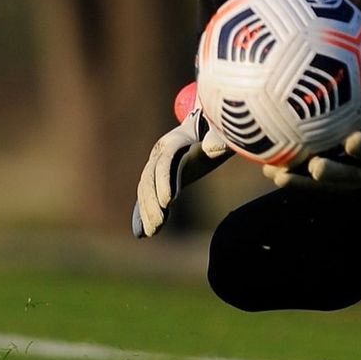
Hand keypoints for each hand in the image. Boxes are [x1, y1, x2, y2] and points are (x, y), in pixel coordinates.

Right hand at [132, 104, 231, 237]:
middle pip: (150, 177)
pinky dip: (142, 212)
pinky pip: (146, 194)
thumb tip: (215, 148)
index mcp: (175, 140)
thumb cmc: (214, 131)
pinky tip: (141, 232)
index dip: (165, 180)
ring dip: (146, 211)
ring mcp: (155, 164)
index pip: (166, 161)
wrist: (203, 126)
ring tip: (151, 233)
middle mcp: (160, 152)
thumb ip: (218, 140)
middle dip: (152, 202)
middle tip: (158, 226)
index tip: (169, 202)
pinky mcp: (156, 177)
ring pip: (145, 188)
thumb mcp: (219, 134)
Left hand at [262, 87, 360, 190]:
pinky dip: (286, 174)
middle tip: (315, 166)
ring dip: (298, 179)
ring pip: (317, 183)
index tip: (353, 139)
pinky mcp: (322, 182)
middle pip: (344, 175)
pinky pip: (303, 180)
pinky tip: (265, 165)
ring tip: (277, 173)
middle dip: (330, 172)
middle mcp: (359, 173)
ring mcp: (339, 180)